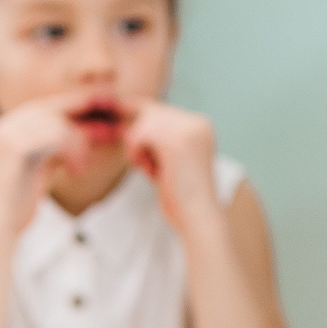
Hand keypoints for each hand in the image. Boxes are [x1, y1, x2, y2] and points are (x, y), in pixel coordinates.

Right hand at [0, 92, 98, 233]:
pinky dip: (73, 153)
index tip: (110, 111)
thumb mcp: (45, 162)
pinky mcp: (16, 147)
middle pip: (57, 107)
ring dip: (79, 146)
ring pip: (61, 124)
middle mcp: (6, 123)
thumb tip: (97, 125)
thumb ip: (61, 142)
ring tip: (79, 168)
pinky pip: (58, 137)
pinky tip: (75, 172)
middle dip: (88, 117)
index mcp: (9, 124)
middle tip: (113, 128)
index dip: (81, 106)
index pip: (51, 105)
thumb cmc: (22, 199)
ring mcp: (8, 133)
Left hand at [123, 101, 220, 234]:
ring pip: (143, 122)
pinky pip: (140, 134)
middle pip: (150, 111)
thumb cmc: (180, 196)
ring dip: (136, 147)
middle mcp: (197, 122)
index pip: (160, 110)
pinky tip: (147, 169)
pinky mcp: (177, 141)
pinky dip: (136, 153)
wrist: (197, 217)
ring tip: (149, 169)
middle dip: (138, 138)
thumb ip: (156, 141)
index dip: (141, 126)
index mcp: (200, 125)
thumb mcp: (168, 161)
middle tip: (145, 164)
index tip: (135, 146)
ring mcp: (189, 129)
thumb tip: (127, 127)